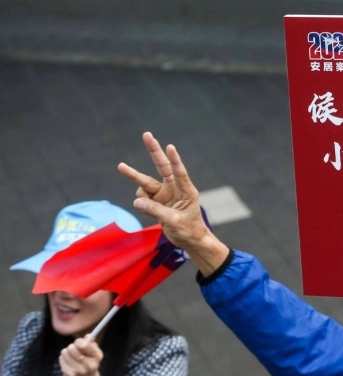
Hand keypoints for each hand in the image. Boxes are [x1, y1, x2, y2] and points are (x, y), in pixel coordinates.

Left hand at [59, 338, 104, 375]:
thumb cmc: (90, 363)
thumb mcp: (94, 354)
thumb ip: (91, 344)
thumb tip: (87, 335)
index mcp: (97, 357)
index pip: (83, 344)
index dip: (79, 341)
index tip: (79, 343)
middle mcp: (89, 364)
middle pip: (71, 348)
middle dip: (71, 347)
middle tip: (74, 350)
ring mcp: (79, 371)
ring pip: (64, 353)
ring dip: (66, 353)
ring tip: (70, 356)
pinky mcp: (69, 375)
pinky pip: (61, 360)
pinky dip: (63, 359)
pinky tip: (68, 363)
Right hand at [119, 132, 228, 275]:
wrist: (190, 241)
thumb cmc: (189, 230)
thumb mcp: (174, 221)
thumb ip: (156, 211)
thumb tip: (137, 201)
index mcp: (186, 191)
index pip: (180, 173)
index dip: (175, 160)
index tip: (170, 147)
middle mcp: (175, 189)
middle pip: (161, 166)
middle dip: (154, 151)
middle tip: (147, 134)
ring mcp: (165, 194)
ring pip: (146, 181)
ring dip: (133, 175)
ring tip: (121, 166)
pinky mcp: (157, 202)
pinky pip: (142, 197)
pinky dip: (139, 200)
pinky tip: (144, 208)